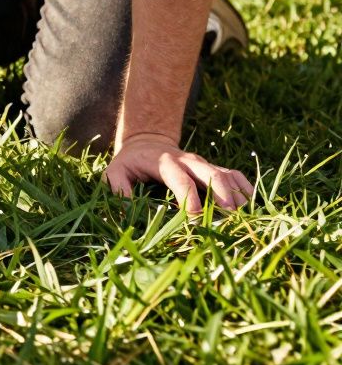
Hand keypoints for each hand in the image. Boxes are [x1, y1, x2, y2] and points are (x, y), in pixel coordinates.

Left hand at [104, 134, 253, 213]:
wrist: (146, 143)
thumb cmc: (129, 163)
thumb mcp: (114, 173)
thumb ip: (118, 190)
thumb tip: (127, 212)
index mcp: (164, 163)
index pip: (181, 181)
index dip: (189, 200)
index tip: (194, 221)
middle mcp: (188, 161)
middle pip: (211, 174)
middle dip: (222, 196)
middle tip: (230, 218)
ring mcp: (203, 164)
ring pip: (227, 175)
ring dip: (237, 195)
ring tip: (244, 217)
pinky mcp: (212, 168)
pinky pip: (234, 175)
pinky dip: (245, 188)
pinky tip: (252, 205)